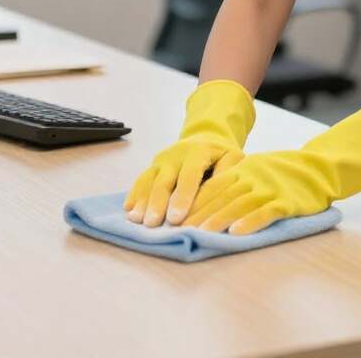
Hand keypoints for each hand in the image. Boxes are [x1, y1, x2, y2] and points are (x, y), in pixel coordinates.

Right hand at [125, 137, 243, 226]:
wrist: (206, 137)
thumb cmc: (221, 154)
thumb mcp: (232, 157)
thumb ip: (227, 172)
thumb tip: (220, 193)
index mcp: (198, 152)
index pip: (189, 175)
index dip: (183, 197)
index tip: (176, 218)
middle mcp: (176, 155)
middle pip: (164, 180)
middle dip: (157, 202)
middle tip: (152, 223)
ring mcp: (162, 160)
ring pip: (149, 180)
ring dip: (142, 200)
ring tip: (136, 220)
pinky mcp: (153, 166)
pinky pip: (141, 179)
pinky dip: (134, 193)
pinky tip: (128, 209)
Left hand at [182, 99, 360, 234]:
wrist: (318, 168)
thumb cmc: (283, 173)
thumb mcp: (255, 171)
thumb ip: (234, 182)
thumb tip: (206, 201)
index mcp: (242, 169)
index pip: (212, 186)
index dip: (193, 202)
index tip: (176, 219)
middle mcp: (252, 177)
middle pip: (221, 196)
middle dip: (199, 214)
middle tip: (181, 231)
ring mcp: (269, 188)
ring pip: (238, 205)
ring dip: (218, 220)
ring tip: (201, 234)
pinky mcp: (286, 201)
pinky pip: (264, 212)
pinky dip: (249, 223)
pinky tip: (236, 234)